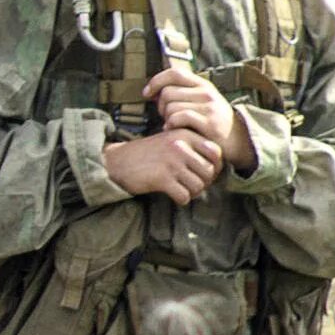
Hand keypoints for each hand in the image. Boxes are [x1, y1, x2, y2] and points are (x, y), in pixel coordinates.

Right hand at [102, 131, 223, 206]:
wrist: (117, 162)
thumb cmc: (147, 154)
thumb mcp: (170, 141)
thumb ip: (193, 147)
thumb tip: (217, 167)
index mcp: (184, 134)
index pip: (216, 152)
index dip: (214, 166)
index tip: (201, 172)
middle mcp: (180, 146)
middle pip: (209, 171)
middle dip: (204, 182)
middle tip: (191, 184)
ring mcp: (171, 162)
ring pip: (199, 185)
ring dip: (193, 192)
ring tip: (182, 189)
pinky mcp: (162, 178)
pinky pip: (184, 196)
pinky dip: (181, 199)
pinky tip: (173, 195)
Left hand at [143, 64, 253, 167]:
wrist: (238, 140)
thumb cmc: (212, 122)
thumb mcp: (201, 102)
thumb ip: (181, 94)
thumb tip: (152, 91)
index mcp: (203, 84)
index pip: (174, 73)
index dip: (156, 81)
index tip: (147, 94)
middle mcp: (206, 93)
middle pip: (167, 92)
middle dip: (160, 106)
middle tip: (165, 117)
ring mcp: (209, 107)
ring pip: (171, 106)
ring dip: (166, 118)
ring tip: (172, 125)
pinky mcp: (209, 123)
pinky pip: (179, 118)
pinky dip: (171, 125)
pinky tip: (173, 130)